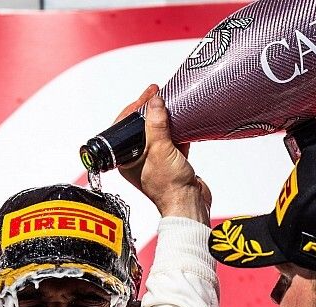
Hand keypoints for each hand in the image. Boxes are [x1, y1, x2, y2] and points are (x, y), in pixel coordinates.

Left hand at [116, 86, 210, 223]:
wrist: (190, 203)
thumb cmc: (170, 187)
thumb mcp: (160, 149)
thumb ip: (157, 124)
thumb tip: (154, 102)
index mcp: (127, 159)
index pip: (125, 126)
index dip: (136, 107)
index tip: (149, 94)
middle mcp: (139, 160)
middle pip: (141, 128)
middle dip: (150, 110)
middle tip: (158, 95)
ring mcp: (156, 162)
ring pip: (158, 134)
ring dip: (165, 120)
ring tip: (170, 105)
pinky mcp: (172, 164)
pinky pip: (173, 143)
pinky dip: (178, 132)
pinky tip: (183, 123)